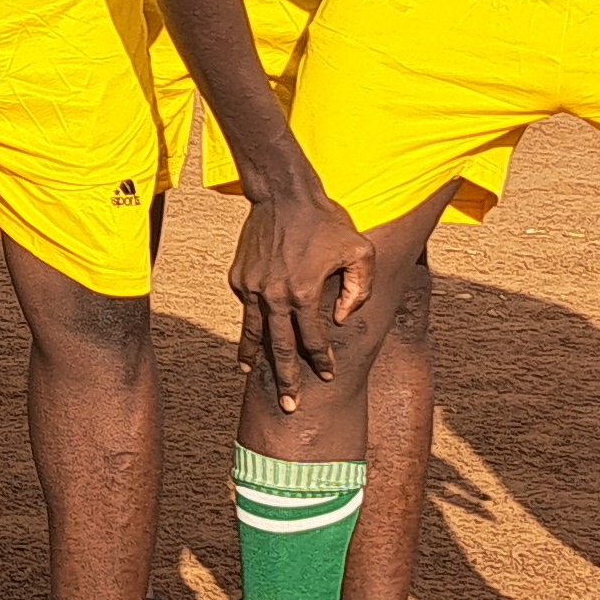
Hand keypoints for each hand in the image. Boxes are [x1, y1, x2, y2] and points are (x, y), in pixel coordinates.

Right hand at [226, 176, 373, 409]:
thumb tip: (343, 319)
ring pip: (254, 332)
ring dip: (255, 356)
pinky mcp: (238, 277)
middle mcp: (274, 296)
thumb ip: (360, 289)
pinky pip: (246, 307)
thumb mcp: (361, 250)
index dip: (322, 361)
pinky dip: (249, 323)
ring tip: (251, 374)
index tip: (327, 375)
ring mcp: (252, 288)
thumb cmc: (327, 221)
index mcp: (304, 294)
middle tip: (289, 406)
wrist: (283, 193)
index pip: (313, 340)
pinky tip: (252, 335)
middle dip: (287, 379)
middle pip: (281, 347)